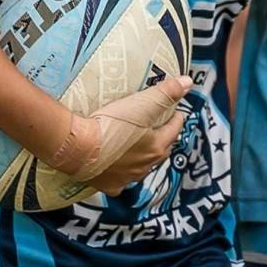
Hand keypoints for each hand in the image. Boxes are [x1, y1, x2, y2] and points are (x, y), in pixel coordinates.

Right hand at [64, 75, 191, 195]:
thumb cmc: (111, 125)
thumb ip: (166, 92)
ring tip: (141, 147)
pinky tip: (117, 170)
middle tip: (162, 128)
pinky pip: (120, 182)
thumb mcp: (142, 103)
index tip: (176, 112)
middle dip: (164, 139)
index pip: (173, 130)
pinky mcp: (109, 184)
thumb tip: (188, 82)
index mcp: (156, 146)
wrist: (79, 147)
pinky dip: (121, 175)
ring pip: (142, 167)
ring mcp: (127, 177)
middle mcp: (144, 165)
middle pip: (161, 150)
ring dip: (144, 157)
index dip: (176, 118)